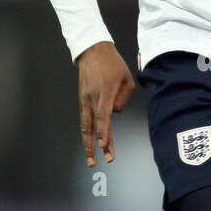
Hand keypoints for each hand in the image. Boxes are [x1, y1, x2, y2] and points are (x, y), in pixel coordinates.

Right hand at [76, 42, 134, 164]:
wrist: (92, 51)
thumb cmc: (112, 63)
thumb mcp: (127, 78)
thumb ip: (124, 98)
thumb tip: (115, 112)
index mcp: (105, 92)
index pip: (103, 116)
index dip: (103, 132)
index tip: (103, 145)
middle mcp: (93, 97)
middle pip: (94, 126)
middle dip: (99, 145)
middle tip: (105, 160)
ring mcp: (85, 99)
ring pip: (86, 126)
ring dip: (89, 144)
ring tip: (91, 160)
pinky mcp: (82, 100)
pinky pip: (85, 119)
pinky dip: (87, 133)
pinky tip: (89, 144)